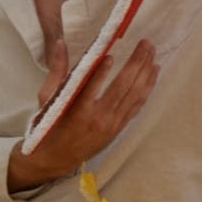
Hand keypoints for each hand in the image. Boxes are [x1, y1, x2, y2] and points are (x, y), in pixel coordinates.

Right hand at [8, 39, 159, 192]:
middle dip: (136, 63)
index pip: (90, 89)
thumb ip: (57, 69)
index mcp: (76, 112)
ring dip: (145, 71)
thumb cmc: (48, 125)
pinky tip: (154, 72)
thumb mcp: (47, 98)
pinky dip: (148, 87)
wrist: (55, 159)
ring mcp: (111, 124)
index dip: (101, 73)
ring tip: (151, 51)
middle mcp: (97, 119)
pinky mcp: (119, 128)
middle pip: (122, 87)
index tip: (110, 55)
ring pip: (134, 94)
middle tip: (145, 43)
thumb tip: (60, 43)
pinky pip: (137, 105)